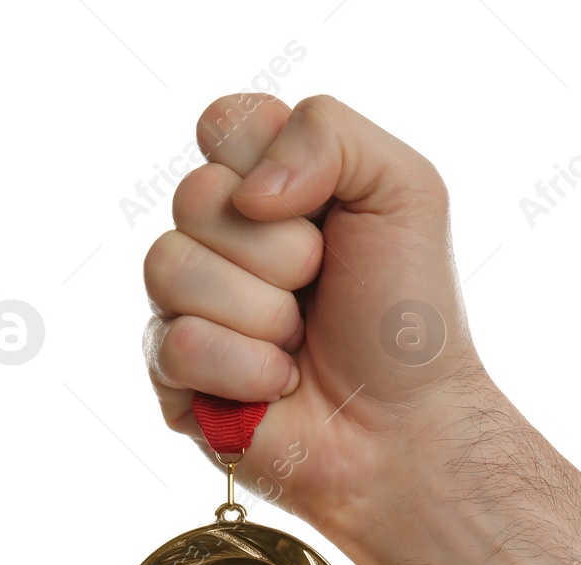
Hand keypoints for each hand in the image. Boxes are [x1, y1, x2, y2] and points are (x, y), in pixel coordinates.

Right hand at [141, 93, 500, 564]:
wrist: (411, 426)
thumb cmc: (409, 317)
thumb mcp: (406, 192)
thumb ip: (328, 132)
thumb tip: (245, 190)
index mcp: (268, 186)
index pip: (224, 124)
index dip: (271, 165)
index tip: (323, 212)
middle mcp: (219, 239)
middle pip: (195, 196)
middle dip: (282, 251)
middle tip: (322, 289)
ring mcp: (188, 304)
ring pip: (169, 266)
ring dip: (263, 313)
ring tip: (300, 343)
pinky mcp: (172, 374)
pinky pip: (175, 342)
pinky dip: (247, 368)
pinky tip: (278, 386)